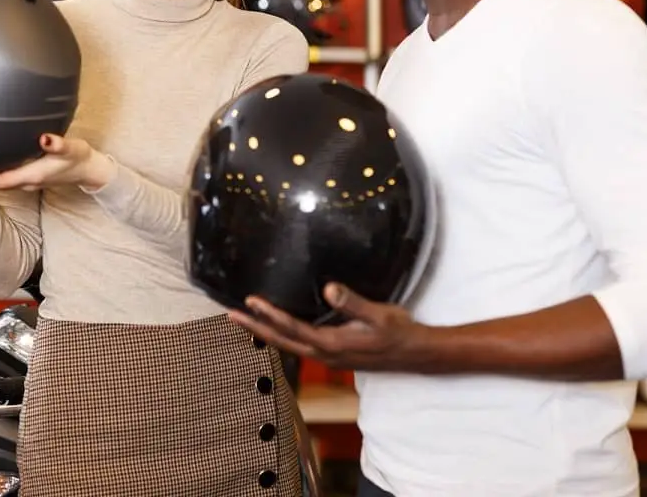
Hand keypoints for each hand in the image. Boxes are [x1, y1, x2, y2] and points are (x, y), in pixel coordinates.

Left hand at [0, 134, 115, 191]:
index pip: (1, 180)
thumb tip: (44, 138)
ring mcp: (30, 181)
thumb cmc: (80, 158)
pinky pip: (9, 178)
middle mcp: (28, 181)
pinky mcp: (33, 176)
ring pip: (2, 182)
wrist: (90, 170)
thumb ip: (58, 144)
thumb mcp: (71, 148)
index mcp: (32, 175)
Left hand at [228, 283, 431, 371]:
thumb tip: (329, 289)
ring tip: (246, 322)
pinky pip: (299, 346)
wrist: (416, 354)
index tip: (249, 303)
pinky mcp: (334, 355)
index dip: (269, 315)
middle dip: (255, 329)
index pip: (292, 328)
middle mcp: (325, 354)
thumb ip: (353, 303)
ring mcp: (329, 358)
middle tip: (231, 316)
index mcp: (332, 344)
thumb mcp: (379, 314)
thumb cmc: (399, 332)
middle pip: (282, 341)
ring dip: (266, 333)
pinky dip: (282, 336)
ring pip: (289, 345)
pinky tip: (278, 328)